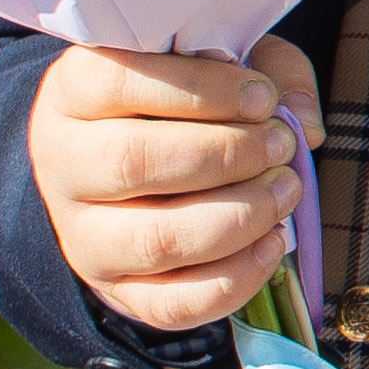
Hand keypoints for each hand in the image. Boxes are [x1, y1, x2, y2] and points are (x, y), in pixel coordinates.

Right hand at [30, 35, 321, 332]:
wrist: (133, 171)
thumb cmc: (185, 102)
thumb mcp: (222, 64)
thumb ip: (269, 71)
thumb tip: (303, 125)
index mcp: (74, 91)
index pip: (119, 81)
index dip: (201, 89)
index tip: (262, 98)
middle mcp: (64, 164)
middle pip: (132, 161)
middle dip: (227, 154)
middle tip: (281, 144)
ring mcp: (83, 235)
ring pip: (156, 239)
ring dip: (240, 215)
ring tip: (286, 189)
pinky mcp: (116, 290)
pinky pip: (173, 303)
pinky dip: (236, 278)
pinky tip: (274, 242)